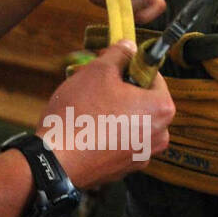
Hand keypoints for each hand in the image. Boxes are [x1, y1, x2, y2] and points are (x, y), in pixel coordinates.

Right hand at [37, 40, 174, 188]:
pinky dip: (109, 133)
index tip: (112, 65)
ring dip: (114, 111)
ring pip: (132, 122)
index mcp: (161, 109)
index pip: (153, 75)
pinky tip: (87, 128)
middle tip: (96, 83)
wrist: (56, 160)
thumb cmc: (80, 114)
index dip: (130, 65)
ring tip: (87, 106)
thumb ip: (119, 54)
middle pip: (143, 100)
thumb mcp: (98, 71)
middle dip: (122, 89)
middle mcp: (159, 135)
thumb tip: (129, 47)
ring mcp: (142, 156)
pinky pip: (121, 142)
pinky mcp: (125, 169)